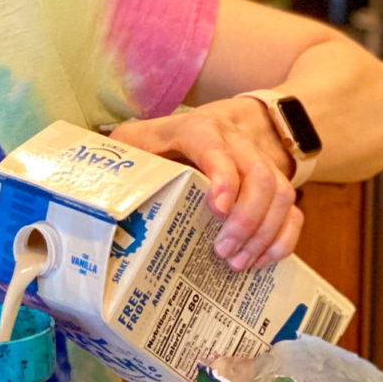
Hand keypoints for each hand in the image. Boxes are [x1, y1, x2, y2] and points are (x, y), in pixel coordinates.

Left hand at [109, 99, 303, 271]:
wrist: (228, 118)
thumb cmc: (171, 140)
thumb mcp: (141, 140)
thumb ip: (122, 157)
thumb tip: (89, 188)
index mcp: (198, 130)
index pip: (213, 145)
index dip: (221, 174)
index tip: (217, 209)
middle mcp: (237, 142)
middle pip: (258, 175)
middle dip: (245, 218)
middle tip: (223, 252)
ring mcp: (262, 161)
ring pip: (280, 192)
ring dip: (264, 232)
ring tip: (238, 263)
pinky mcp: (277, 183)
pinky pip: (293, 210)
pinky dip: (283, 238)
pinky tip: (262, 261)